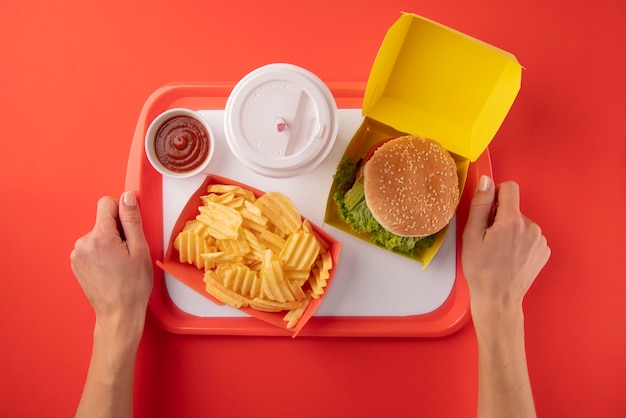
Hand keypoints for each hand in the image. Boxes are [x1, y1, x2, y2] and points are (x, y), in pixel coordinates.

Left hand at [70, 191, 152, 339]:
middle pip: (103, 221)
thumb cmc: (132, 286)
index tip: (130, 227)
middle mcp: (84, 242)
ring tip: (119, 263)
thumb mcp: (140, 249)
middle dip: (117, 231)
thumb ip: (131, 219)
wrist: (118, 313)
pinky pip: (91, 247)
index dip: (122, 211)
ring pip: (97, 234)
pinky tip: (111, 268)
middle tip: (128, 253)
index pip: (107, 203)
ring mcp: (77, 254)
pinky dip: (101, 253)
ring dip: (109, 243)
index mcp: (100, 236)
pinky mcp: (76, 263)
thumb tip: (127, 197)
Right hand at [462, 176, 549, 314]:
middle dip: (500, 217)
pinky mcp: (543, 251)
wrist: (498, 300)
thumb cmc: (481, 270)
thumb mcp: (471, 235)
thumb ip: (480, 204)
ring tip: (499, 251)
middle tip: (488, 240)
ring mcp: (540, 240)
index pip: (509, 188)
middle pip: (513, 208)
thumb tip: (486, 181)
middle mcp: (531, 227)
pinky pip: (529, 236)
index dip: (495, 195)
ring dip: (510, 230)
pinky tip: (509, 257)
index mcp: (512, 221)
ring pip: (521, 222)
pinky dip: (519, 242)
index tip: (487, 212)